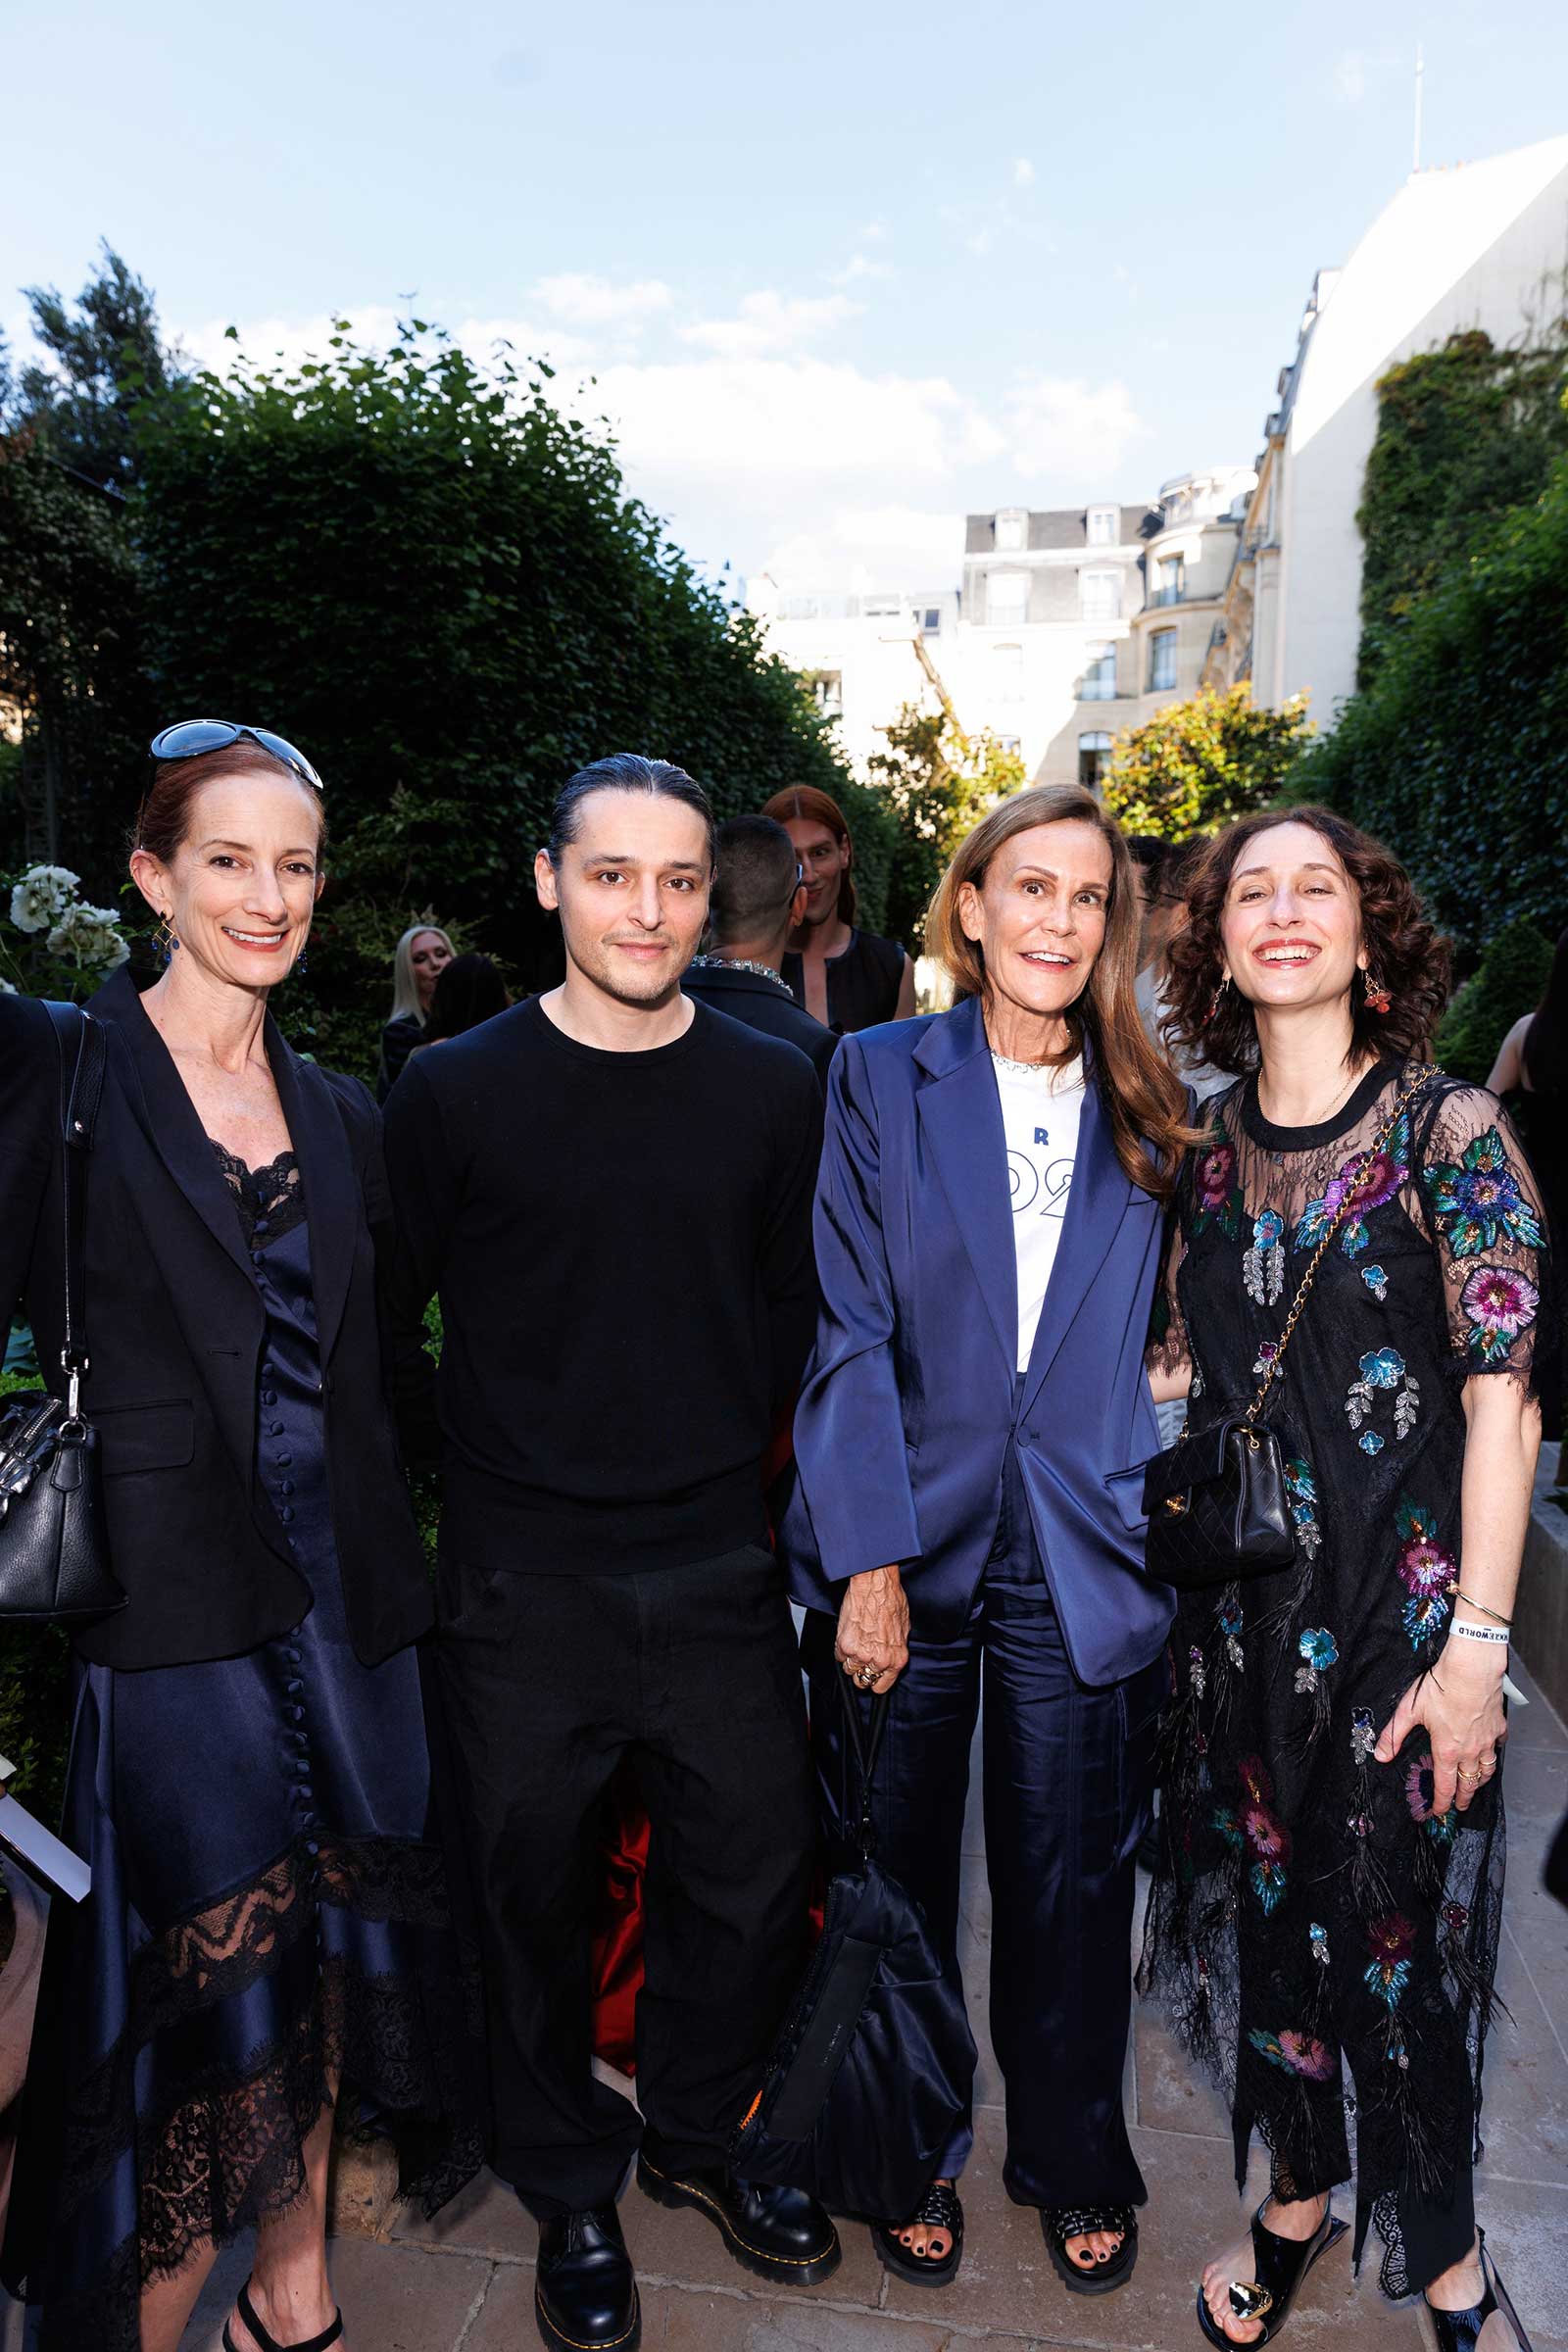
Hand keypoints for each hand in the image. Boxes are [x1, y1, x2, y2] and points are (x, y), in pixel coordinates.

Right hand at [835, 1565, 909, 1694]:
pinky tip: (849, 1635)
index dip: (876, 1681)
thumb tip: (890, 1655)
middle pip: (863, 1681)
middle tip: (862, 1656)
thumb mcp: (904, 1628)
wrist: (875, 1585)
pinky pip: (838, 1656)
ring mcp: (861, 1654)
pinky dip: (841, 1649)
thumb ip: (896, 1648)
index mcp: (896, 1658)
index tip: (872, 1677)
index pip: (882, 1687)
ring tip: (856, 1642)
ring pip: (849, 1670)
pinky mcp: (845, 1644)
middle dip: (861, 1670)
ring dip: (851, 1659)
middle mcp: (879, 1660)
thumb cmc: (890, 1600)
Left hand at [1374, 1645, 1507, 1814]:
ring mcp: (1488, 1740)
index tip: (1439, 1812)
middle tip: (1460, 1806)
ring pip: (1487, 1770)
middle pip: (1469, 1784)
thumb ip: (1394, 1735)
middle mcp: (1470, 1751)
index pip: (1445, 1787)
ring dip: (1480, 1781)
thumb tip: (1380, 1755)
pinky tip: (1489, 1752)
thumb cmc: (1441, 1686)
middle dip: (1464, 1798)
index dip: (1442, 1803)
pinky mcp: (1499, 1727)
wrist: (1471, 1668)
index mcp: (1447, 1751)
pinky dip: (1493, 1755)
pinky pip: (1498, 1748)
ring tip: (1474, 1785)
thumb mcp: (1409, 1710)